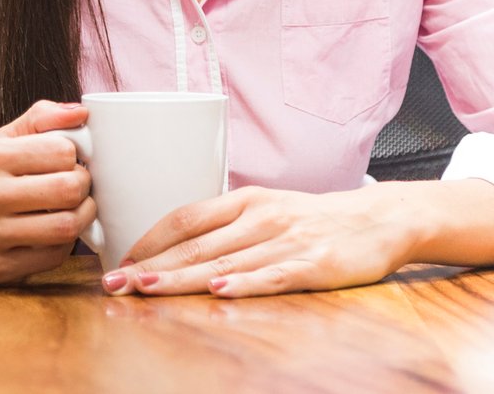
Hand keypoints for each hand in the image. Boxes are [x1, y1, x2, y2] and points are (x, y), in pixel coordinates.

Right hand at [0, 99, 94, 284]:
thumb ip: (38, 121)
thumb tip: (81, 113)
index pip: (60, 151)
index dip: (76, 155)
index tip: (71, 161)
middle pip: (68, 188)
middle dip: (85, 186)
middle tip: (78, 185)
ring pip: (65, 227)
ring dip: (82, 216)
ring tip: (74, 208)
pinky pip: (52, 257)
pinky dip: (64, 244)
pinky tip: (53, 232)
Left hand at [104, 184, 414, 297]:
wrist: (379, 219)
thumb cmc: (315, 219)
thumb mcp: (267, 210)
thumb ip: (226, 225)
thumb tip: (175, 246)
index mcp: (247, 200)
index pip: (187, 216)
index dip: (150, 239)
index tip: (120, 261)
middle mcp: (262, 217)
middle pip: (197, 243)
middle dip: (152, 265)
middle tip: (114, 283)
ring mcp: (287, 240)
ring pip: (225, 261)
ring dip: (183, 277)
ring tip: (148, 289)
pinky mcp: (315, 264)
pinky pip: (274, 275)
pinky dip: (245, 284)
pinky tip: (219, 291)